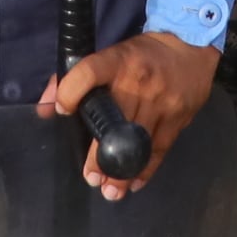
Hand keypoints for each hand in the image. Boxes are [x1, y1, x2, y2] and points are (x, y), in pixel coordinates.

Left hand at [37, 28, 217, 196]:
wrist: (189, 47)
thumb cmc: (141, 56)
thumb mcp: (111, 54)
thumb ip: (75, 78)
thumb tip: (46, 107)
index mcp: (117, 61)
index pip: (89, 72)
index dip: (71, 92)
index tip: (62, 110)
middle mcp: (138, 82)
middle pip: (114, 122)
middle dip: (101, 156)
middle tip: (91, 177)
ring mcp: (160, 102)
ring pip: (138, 144)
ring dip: (122, 172)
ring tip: (109, 190)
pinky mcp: (177, 118)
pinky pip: (159, 150)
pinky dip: (145, 170)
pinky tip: (133, 183)